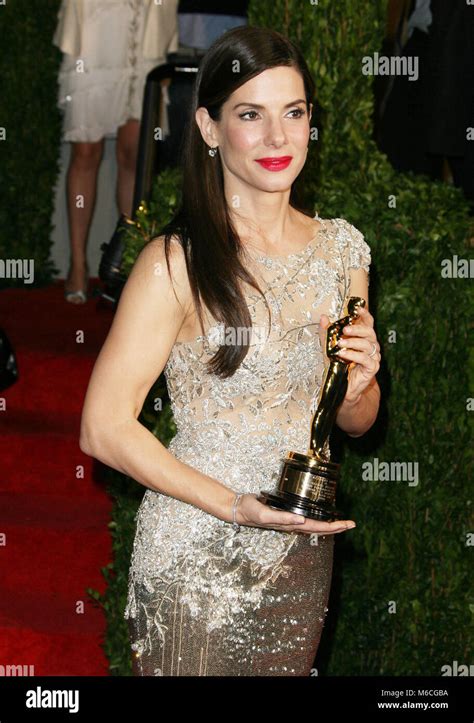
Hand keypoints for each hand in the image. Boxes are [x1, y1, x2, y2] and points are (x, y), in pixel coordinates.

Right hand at [235, 493, 355, 534]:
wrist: (240, 509)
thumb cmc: (251, 511)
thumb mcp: (265, 514)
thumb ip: (282, 518)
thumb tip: (301, 521)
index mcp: (291, 525)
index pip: (317, 528)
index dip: (333, 527)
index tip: (347, 524)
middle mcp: (293, 524)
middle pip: (319, 529)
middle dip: (336, 527)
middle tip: (351, 524)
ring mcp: (290, 521)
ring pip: (314, 525)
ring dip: (329, 525)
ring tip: (341, 522)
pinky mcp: (286, 514)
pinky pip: (306, 520)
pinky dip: (317, 519)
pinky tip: (320, 517)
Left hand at [319, 306, 379, 402]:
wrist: (342, 387)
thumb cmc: (338, 365)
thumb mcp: (329, 347)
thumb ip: (327, 333)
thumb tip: (322, 317)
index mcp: (363, 338)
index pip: (368, 323)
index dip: (365, 314)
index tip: (357, 308)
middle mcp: (371, 346)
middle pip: (369, 332)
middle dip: (357, 329)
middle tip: (344, 330)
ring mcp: (374, 357)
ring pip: (367, 345)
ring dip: (352, 343)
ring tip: (340, 344)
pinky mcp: (372, 368)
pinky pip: (365, 359)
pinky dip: (353, 355)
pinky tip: (343, 354)